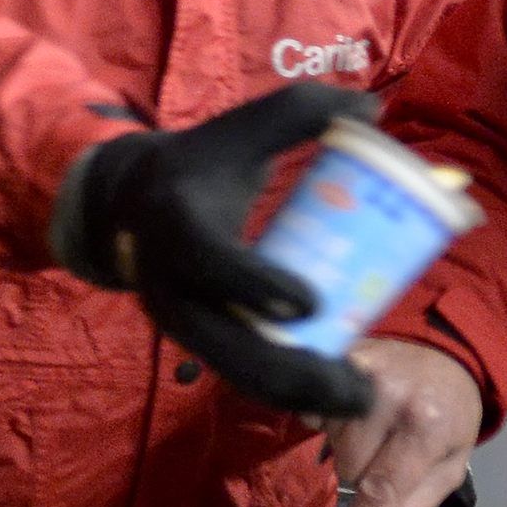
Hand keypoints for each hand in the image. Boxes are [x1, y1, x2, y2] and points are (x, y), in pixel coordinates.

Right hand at [57, 83, 379, 418]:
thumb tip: (375, 111)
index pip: (211, 261)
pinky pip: (236, 373)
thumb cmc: (201, 162)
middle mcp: (169, 281)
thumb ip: (301, 110)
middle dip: (295, 370)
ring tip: (358, 396)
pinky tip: (331, 392)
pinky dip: (282, 389)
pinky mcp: (190, 339)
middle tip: (359, 382)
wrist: (131, 200)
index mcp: (178, 221)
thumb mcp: (240, 128)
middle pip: (226, 342)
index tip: (311, 303)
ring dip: (295, 393)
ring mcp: (175, 318)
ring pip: (233, 370)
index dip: (255, 286)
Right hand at [330, 338, 484, 506]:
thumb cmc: (451, 415)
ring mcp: (360, 370)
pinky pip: (316, 408)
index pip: (382, 489)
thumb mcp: (450, 466)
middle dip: (362, 480)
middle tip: (380, 466)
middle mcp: (390, 395)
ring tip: (370, 437)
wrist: (447, 353)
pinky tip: (351, 417)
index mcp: (426, 427)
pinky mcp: (339, 357)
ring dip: (345, 451)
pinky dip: (328, 422)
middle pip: (349, 468)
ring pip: (330, 442)